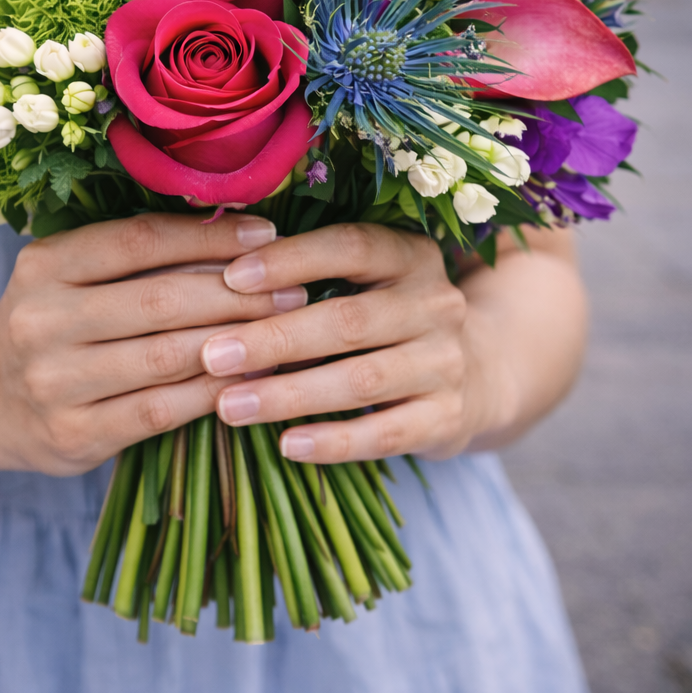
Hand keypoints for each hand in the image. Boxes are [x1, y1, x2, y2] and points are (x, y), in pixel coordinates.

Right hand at [0, 213, 307, 476]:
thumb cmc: (47, 321)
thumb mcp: (68, 275)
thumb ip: (134, 258)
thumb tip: (237, 236)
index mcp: (44, 265)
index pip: (138, 240)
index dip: (207, 236)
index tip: (266, 233)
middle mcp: (40, 320)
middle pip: (160, 300)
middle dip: (238, 292)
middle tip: (296, 287)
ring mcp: (53, 383)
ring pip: (166, 356)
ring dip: (238, 343)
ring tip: (287, 330)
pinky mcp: (72, 436)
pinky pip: (160, 410)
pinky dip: (213, 393)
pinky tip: (252, 379)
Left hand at [199, 224, 507, 463]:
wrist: (479, 370)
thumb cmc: (387, 315)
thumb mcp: (367, 280)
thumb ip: (309, 274)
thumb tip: (218, 278)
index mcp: (410, 255)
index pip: (350, 247)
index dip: (291, 260)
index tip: (230, 277)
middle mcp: (436, 304)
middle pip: (348, 320)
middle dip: (274, 338)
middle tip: (212, 355)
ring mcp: (446, 363)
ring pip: (361, 381)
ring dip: (289, 395)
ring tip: (229, 406)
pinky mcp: (448, 418)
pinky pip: (385, 434)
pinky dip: (334, 441)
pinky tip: (287, 445)